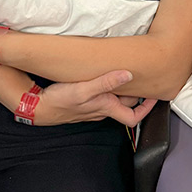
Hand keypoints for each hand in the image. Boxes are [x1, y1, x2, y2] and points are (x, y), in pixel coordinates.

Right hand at [36, 69, 156, 126]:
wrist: (37, 107)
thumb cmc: (59, 101)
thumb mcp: (83, 90)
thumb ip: (105, 82)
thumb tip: (128, 75)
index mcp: (106, 107)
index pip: (133, 117)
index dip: (147, 109)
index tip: (154, 97)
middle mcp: (102, 109)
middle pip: (126, 104)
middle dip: (137, 93)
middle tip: (145, 79)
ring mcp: (92, 107)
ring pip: (114, 100)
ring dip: (123, 89)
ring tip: (128, 75)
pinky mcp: (83, 102)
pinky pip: (101, 96)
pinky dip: (108, 88)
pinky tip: (105, 77)